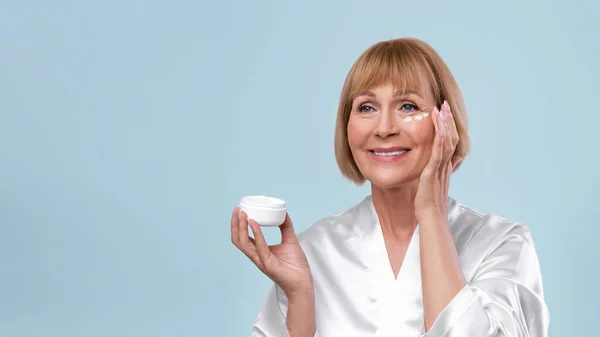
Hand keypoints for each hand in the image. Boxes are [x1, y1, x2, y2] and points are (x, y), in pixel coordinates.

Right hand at [231, 207, 312, 295]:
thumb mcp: (290, 240)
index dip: (238, 224)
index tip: (239, 210)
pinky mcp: (267, 264)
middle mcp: (256, 256)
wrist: (303, 282)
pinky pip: (259, 247)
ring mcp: (260, 260)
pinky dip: (256, 233)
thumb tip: (284, 213)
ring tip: (242, 214)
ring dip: (240, 227)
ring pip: (243, 243)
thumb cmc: (296, 265)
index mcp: (259, 251)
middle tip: (237, 209)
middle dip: (235, 224)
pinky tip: (254, 223)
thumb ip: (286, 227)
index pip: (243, 237)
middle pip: (238, 239)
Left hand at [414, 100, 462, 218]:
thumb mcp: (434, 182)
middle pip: (451, 137)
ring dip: (444, 124)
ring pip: (447, 141)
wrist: (430, 216)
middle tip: (444, 105)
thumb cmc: (428, 202)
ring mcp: (441, 168)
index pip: (450, 141)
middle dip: (448, 120)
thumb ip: (439, 171)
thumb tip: (446, 162)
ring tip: (441, 109)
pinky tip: (439, 127)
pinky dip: (440, 138)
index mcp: (445, 166)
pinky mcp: (433, 172)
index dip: (448, 126)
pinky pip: (438, 153)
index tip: (444, 113)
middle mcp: (445, 165)